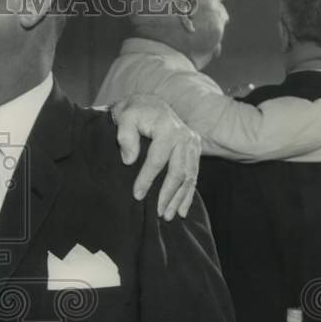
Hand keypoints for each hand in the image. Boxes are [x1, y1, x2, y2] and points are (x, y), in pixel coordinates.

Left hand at [111, 94, 201, 219]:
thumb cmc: (134, 114)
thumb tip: (129, 160)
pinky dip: (188, 193)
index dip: (147, 179)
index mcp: (168, 129)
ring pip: (189, 176)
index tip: (137, 195)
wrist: (150, 105)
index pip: (158, 160)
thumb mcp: (125, 119)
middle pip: (178, 172)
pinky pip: (194, 174)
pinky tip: (182, 209)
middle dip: (168, 195)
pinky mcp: (196, 149)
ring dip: (179, 199)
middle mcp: (185, 137)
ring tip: (169, 216)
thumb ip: (125, 137)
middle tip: (158, 213)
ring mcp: (193, 143)